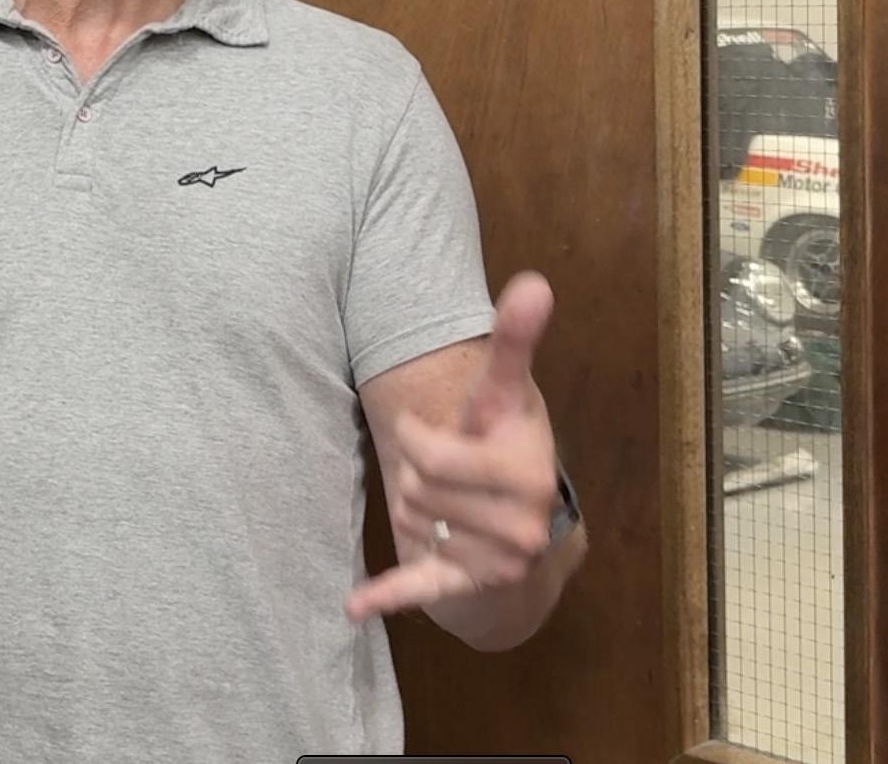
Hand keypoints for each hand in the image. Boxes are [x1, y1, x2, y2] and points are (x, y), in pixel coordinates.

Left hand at [346, 273, 558, 621]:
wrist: (525, 511)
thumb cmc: (505, 436)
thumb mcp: (507, 389)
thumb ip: (515, 338)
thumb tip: (534, 282)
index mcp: (528, 474)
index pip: (430, 456)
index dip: (416, 436)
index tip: (423, 428)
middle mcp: (521, 529)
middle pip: (414, 489)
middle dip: (415, 469)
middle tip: (438, 464)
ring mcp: (495, 566)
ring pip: (408, 521)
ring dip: (411, 501)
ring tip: (441, 494)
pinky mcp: (466, 589)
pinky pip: (419, 591)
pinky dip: (386, 597)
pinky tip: (353, 606)